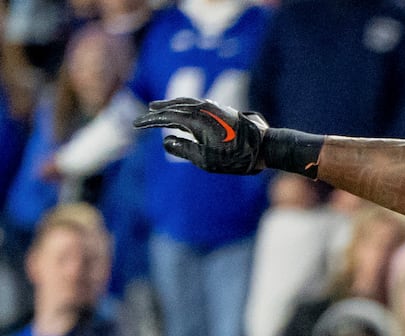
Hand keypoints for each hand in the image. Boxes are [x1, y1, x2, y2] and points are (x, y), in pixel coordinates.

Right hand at [133, 98, 269, 173]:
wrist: (264, 146)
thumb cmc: (237, 157)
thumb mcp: (207, 160)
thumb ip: (184, 150)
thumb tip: (165, 140)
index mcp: (195, 119)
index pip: (166, 117)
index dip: (150, 121)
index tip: (137, 125)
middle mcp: (201, 108)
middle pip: (173, 106)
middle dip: (158, 111)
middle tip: (145, 113)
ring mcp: (212, 107)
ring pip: (185, 102)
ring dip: (170, 104)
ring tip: (159, 107)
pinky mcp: (220, 110)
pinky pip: (196, 104)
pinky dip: (183, 105)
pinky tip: (183, 110)